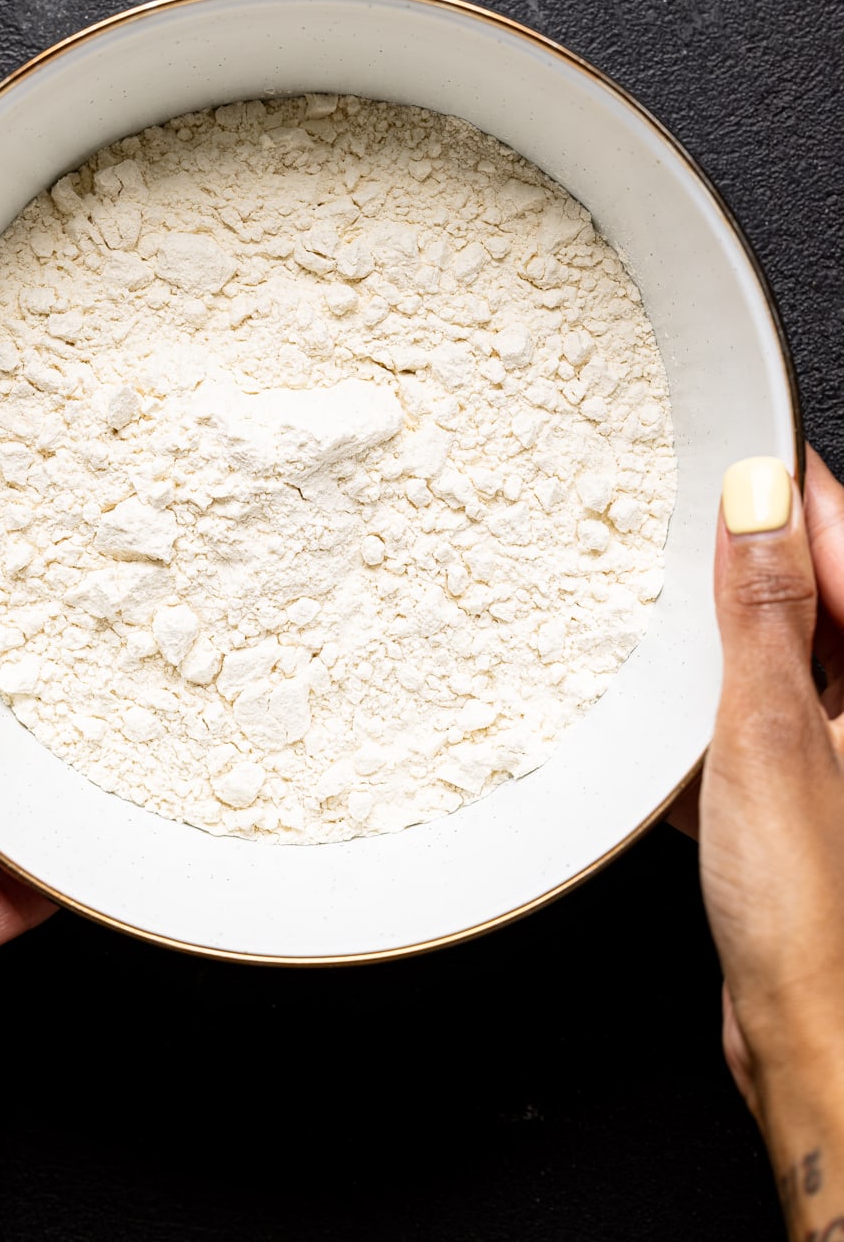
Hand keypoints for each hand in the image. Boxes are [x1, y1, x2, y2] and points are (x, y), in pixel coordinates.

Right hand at [699, 448, 843, 1238]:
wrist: (814, 1042)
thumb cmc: (818, 914)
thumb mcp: (769, 732)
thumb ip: (761, 609)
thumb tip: (757, 498)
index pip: (838, 530)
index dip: (779, 485)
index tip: (723, 445)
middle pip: (809, 588)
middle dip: (739, 557)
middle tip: (672, 526)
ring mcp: (841, 748)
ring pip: (775, 654)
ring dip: (717, 640)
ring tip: (661, 625)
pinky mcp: (808, 795)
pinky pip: (755, 719)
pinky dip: (709, 712)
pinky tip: (671, 730)